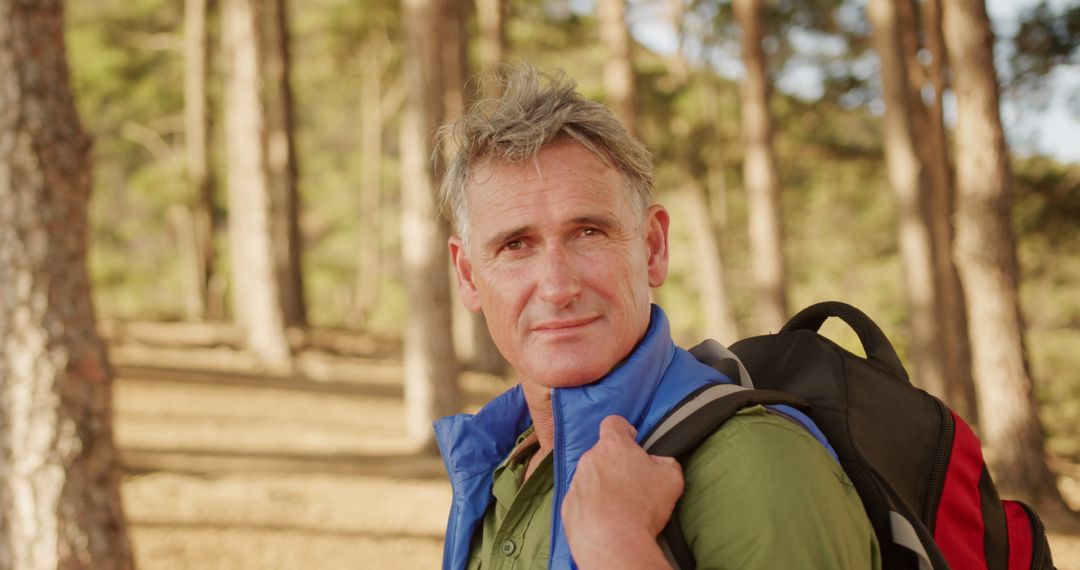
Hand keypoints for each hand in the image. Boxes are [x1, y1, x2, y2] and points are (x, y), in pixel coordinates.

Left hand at [563, 415, 683, 568]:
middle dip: (615, 463)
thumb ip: (666, 462)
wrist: (613, 542)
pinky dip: (591, 505)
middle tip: (632, 482)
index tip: (632, 441)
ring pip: (590, 476)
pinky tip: (605, 520)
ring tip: (619, 506)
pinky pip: (580, 499)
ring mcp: (576, 482)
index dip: (624, 429)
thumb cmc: (642, 506)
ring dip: (602, 485)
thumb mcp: (671, 479)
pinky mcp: (568, 505)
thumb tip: (658, 462)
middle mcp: (589, 459)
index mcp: (613, 446)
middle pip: (602, 453)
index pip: (613, 423)